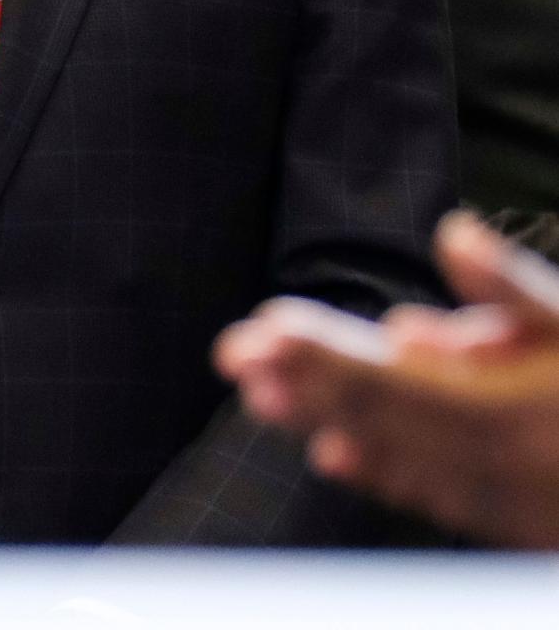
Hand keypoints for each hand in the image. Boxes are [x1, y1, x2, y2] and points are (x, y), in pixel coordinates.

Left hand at [214, 212, 558, 546]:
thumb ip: (515, 288)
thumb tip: (454, 232)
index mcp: (507, 409)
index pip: (392, 379)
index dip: (323, 355)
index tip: (262, 329)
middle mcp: (496, 459)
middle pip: (381, 418)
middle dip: (304, 385)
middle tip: (231, 358)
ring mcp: (505, 497)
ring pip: (398, 458)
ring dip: (326, 423)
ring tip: (260, 396)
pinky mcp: (520, 520)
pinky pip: (438, 495)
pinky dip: (385, 473)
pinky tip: (335, 454)